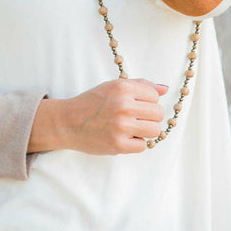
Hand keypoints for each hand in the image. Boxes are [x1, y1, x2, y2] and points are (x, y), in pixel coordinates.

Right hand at [30, 78, 169, 155]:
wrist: (67, 122)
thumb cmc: (91, 103)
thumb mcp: (112, 86)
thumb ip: (139, 85)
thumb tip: (164, 88)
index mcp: (123, 88)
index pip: (155, 96)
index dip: (147, 102)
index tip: (135, 105)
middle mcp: (123, 106)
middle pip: (158, 114)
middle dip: (148, 117)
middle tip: (134, 118)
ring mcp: (121, 126)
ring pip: (154, 130)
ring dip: (145, 131)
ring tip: (130, 128)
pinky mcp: (118, 145)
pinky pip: (143, 146)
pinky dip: (135, 143)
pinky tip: (123, 137)